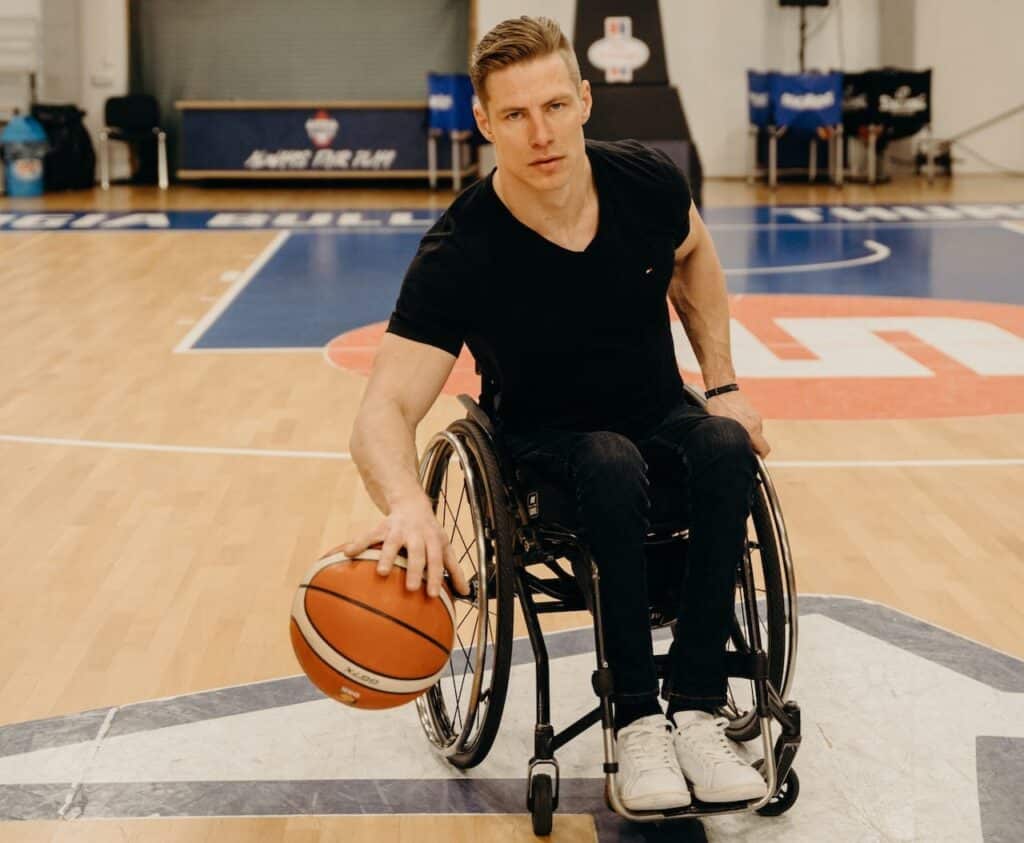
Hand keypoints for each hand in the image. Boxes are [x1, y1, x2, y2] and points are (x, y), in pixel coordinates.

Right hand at [341, 498, 470, 597]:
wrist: (412, 503)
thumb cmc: (430, 533)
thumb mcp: (444, 547)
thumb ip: (454, 570)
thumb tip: (466, 594)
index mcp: (434, 540)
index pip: (438, 559)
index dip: (437, 576)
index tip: (434, 595)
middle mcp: (417, 534)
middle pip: (418, 552)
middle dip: (416, 569)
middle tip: (412, 588)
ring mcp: (398, 530)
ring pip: (392, 543)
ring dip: (387, 557)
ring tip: (381, 572)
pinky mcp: (382, 527)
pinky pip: (369, 535)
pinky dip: (358, 543)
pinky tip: (348, 553)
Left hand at [706, 390, 770, 456]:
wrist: (722, 388)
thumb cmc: (718, 407)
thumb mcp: (721, 427)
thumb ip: (731, 440)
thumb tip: (733, 451)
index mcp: (750, 429)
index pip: (764, 450)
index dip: (759, 457)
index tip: (750, 458)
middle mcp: (756, 424)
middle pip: (761, 443)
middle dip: (753, 448)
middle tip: (740, 447)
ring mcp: (756, 417)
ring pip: (756, 434)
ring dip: (748, 437)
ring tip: (734, 432)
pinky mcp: (754, 413)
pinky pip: (753, 425)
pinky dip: (747, 428)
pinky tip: (735, 424)